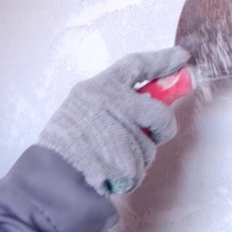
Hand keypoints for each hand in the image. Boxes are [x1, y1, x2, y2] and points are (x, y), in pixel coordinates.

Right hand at [38, 46, 194, 194]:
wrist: (50, 173)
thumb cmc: (62, 141)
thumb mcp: (80, 104)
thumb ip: (112, 101)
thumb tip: (148, 102)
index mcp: (101, 88)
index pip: (137, 65)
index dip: (162, 61)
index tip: (181, 57)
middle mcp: (114, 105)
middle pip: (158, 113)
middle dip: (162, 126)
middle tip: (155, 134)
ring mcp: (123, 134)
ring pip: (150, 146)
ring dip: (138, 156)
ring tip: (110, 158)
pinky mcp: (128, 162)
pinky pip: (141, 167)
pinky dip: (130, 174)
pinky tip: (110, 172)